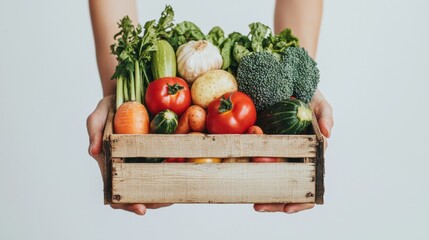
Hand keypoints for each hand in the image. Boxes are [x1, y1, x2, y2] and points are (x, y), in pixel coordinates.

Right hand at [86, 95, 171, 214]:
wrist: (126, 94)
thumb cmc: (108, 108)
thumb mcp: (98, 117)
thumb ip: (94, 132)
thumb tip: (94, 151)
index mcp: (110, 165)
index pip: (116, 191)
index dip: (127, 204)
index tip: (141, 209)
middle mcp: (126, 166)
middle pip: (137, 193)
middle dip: (151, 202)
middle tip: (165, 203)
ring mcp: (140, 160)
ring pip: (151, 184)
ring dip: (162, 194)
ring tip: (175, 197)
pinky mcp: (153, 151)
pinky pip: (161, 166)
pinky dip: (170, 175)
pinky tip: (181, 178)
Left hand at [254, 90, 332, 213]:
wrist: (282, 83)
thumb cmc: (304, 95)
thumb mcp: (317, 102)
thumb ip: (325, 115)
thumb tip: (327, 134)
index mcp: (309, 156)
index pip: (309, 185)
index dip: (300, 201)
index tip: (287, 207)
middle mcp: (293, 159)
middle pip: (286, 190)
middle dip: (273, 201)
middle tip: (259, 205)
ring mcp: (276, 154)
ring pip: (269, 182)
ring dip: (260, 191)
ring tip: (251, 198)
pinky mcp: (259, 146)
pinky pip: (253, 163)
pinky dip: (248, 171)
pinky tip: (241, 177)